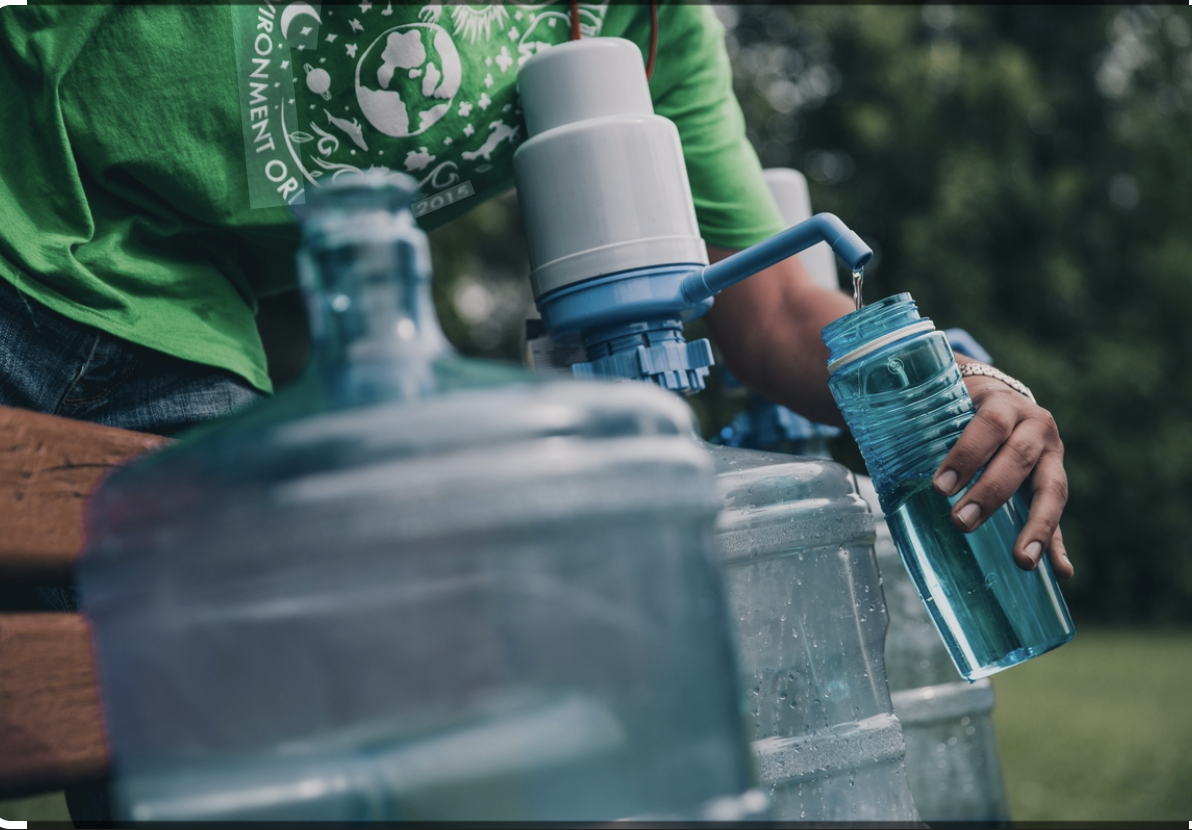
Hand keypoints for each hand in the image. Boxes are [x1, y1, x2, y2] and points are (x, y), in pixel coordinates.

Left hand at [932, 368, 1073, 578]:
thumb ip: (915, 423)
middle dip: (990, 493)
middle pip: (1018, 459)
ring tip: (1023, 560)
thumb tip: (866, 444)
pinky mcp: (1055, 481)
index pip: (988, 425)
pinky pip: (1060, 515)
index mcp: (1003, 403)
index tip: (940, 486)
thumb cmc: (958, 407)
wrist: (998, 395)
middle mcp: (1035, 426)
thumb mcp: (943, 404)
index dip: (966, 455)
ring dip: (1037, 526)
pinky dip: (1059, 543)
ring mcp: (1051, 455)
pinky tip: (1062, 571)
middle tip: (961, 522)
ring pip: (1052, 489)